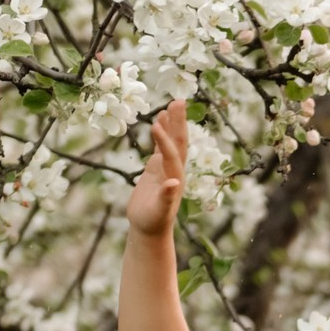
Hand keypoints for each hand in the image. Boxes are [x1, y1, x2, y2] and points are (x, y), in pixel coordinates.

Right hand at [126, 98, 186, 237]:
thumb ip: (166, 198)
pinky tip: (159, 120)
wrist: (150, 229)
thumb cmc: (153, 223)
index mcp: (175, 178)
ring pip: (172, 142)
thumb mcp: (158, 212)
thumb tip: (173, 183)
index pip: (172, 154)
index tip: (157, 123)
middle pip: (179, 142)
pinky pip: (161, 147)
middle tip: (179, 101)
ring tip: (173, 104)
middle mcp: (174, 170)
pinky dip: (161, 133)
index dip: (165, 140)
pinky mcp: (157, 168)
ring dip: (173, 124)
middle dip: (179, 123)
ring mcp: (166, 168)